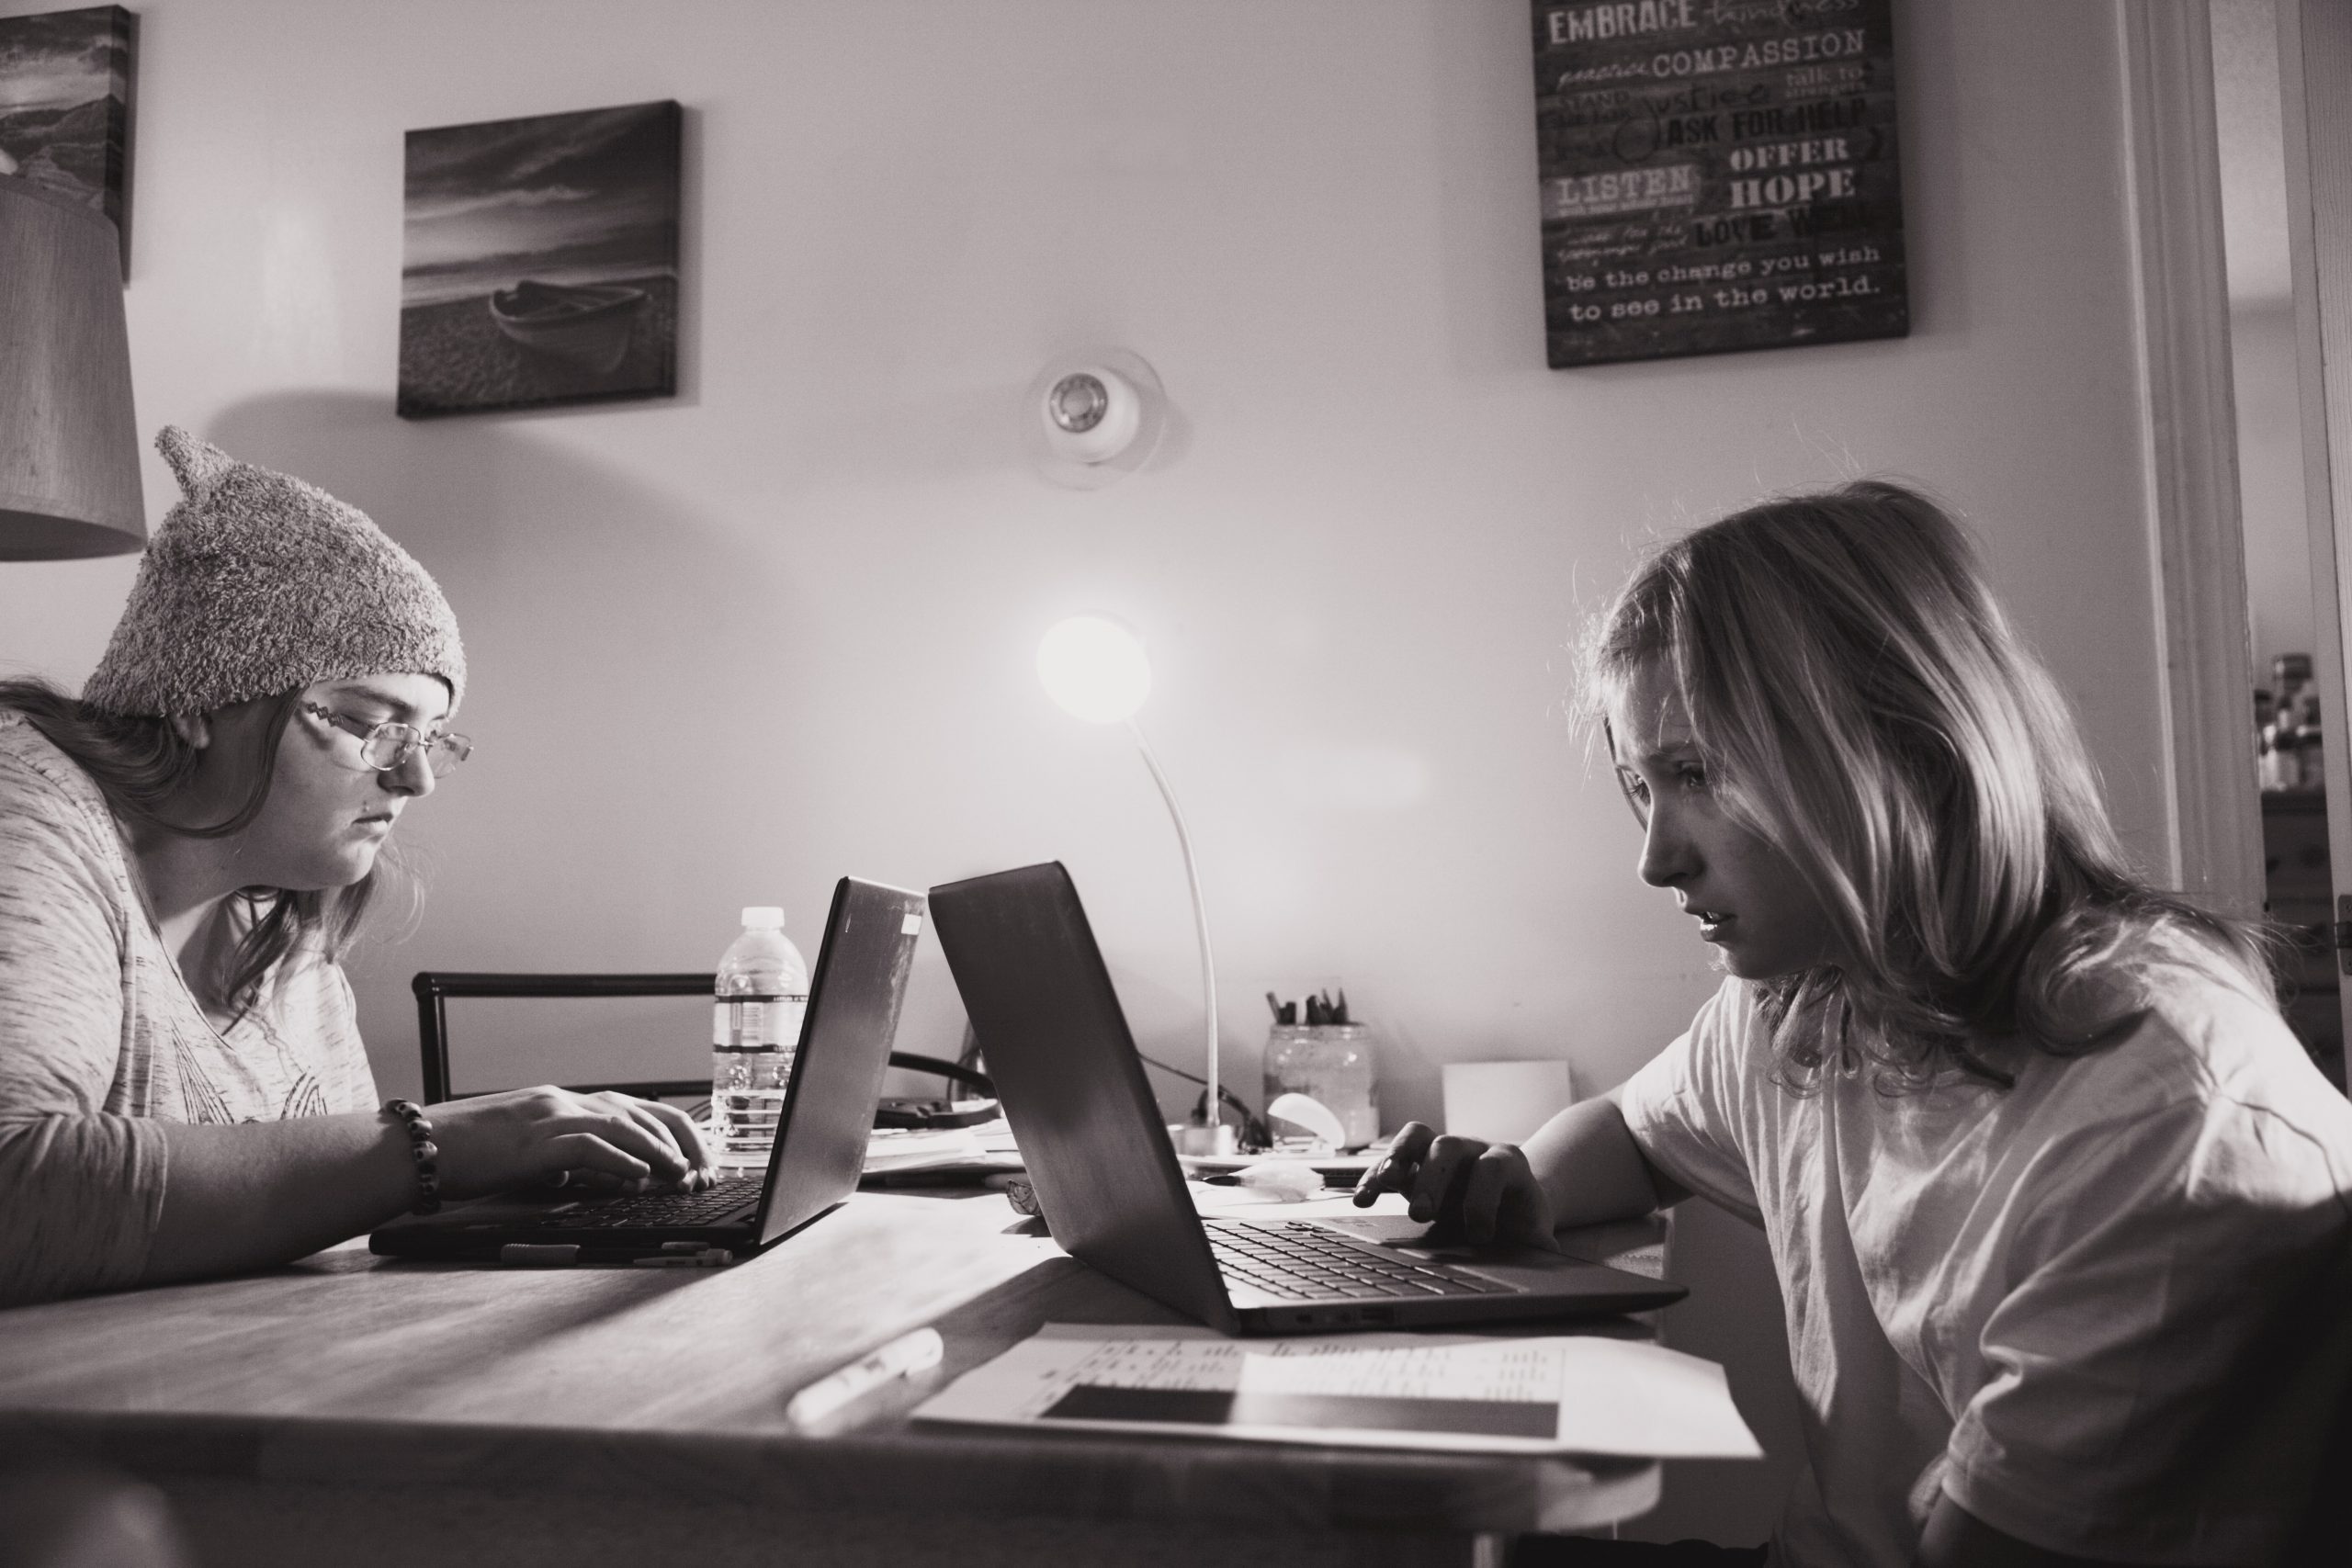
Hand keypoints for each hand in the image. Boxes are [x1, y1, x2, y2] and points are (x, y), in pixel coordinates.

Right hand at [424, 1087, 714, 1198]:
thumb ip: (572, 1159)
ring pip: (623, 1125)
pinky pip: (587, 1146)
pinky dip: (620, 1161)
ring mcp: (548, 1116)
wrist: (416, 1148)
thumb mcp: (530, 1154)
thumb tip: (617, 1176)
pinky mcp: (532, 1141)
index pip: (636, 1109)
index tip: (699, 1159)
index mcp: (563, 1102)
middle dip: (682, 1142)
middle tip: (706, 1172)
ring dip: (660, 1152)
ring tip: (685, 1176)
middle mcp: (562, 1101)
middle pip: (642, 1112)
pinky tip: (641, 1177)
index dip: (673, 1133)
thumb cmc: (466, 1155)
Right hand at [1351, 1122, 1556, 1248]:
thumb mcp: (1534, 1233)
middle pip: (1450, 1146)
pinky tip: (1364, 1198)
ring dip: (1397, 1158)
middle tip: (1422, 1214)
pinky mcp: (1416, 1162)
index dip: (1484, 1199)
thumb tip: (1548, 1261)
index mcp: (1507, 1163)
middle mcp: (1472, 1149)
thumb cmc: (1520, 1219)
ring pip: (1417, 1136)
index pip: (1494, 1167)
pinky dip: (1375, 1176)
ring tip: (1383, 1184)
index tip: (1479, 1235)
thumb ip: (1540, 1247)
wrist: (1510, 1202)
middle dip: (1434, 1179)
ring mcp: (1441, 1151)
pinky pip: (1392, 1157)